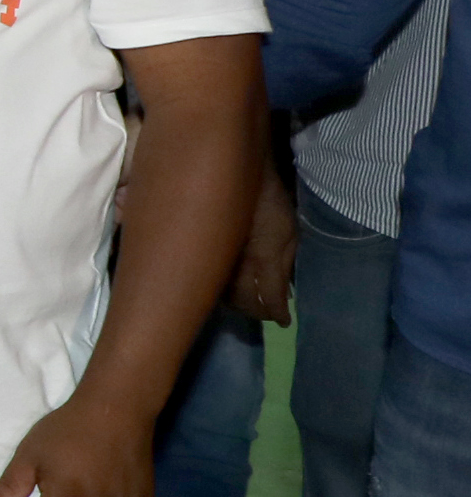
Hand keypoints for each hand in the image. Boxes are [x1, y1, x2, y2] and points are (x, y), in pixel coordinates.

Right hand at [229, 160, 297, 326]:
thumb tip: (284, 296)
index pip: (267, 300)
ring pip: (224, 295)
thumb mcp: (290, 234)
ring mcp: (218, 260)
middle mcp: (234, 266)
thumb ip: (285, 268)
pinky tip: (232, 290)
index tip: (285, 321)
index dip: (277, 314)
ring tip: (251, 304)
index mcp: (259, 261)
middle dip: (257, 312)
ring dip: (238, 305)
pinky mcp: (205, 254)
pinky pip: (213, 281)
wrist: (236, 176)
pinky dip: (223, 291)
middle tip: (269, 314)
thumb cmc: (271, 203)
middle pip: (243, 302)